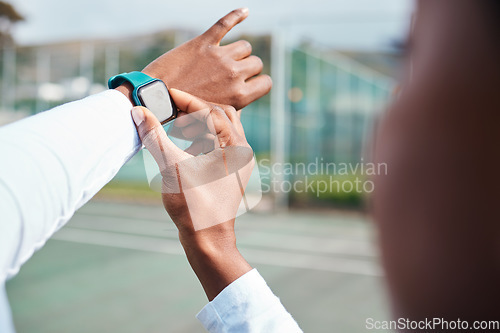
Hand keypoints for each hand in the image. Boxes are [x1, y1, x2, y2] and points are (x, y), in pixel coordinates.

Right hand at [130, 89, 252, 299]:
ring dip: (198, 125)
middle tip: (172, 113)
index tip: (166, 94)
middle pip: (221, 115)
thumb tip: (139, 112)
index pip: (211, 111)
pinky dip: (201, 140)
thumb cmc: (194, 207)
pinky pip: (218, 145)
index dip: (186, 100)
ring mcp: (237, 163)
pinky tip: (182, 147)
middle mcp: (241, 151)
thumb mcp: (172, 167)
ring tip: (176, 130)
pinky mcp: (229, 172)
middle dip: (195, 111)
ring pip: (221, 130)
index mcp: (235, 147)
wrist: (207, 241)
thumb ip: (155, 137)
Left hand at [142, 8, 271, 109]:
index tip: (249, 83)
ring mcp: (219, 57)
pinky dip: (237, 15)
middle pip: (256, 62)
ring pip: (244, 46)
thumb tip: (242, 100)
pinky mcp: (203, 43)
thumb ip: (232, 106)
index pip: (266, 83)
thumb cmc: (183, 113)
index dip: (258, 82)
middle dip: (247, 67)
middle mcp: (233, 75)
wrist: (156, 99)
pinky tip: (245, 12)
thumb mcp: (215, 117)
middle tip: (231, 74)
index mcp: (239, 96)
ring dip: (238, 51)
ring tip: (226, 57)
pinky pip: (226, 23)